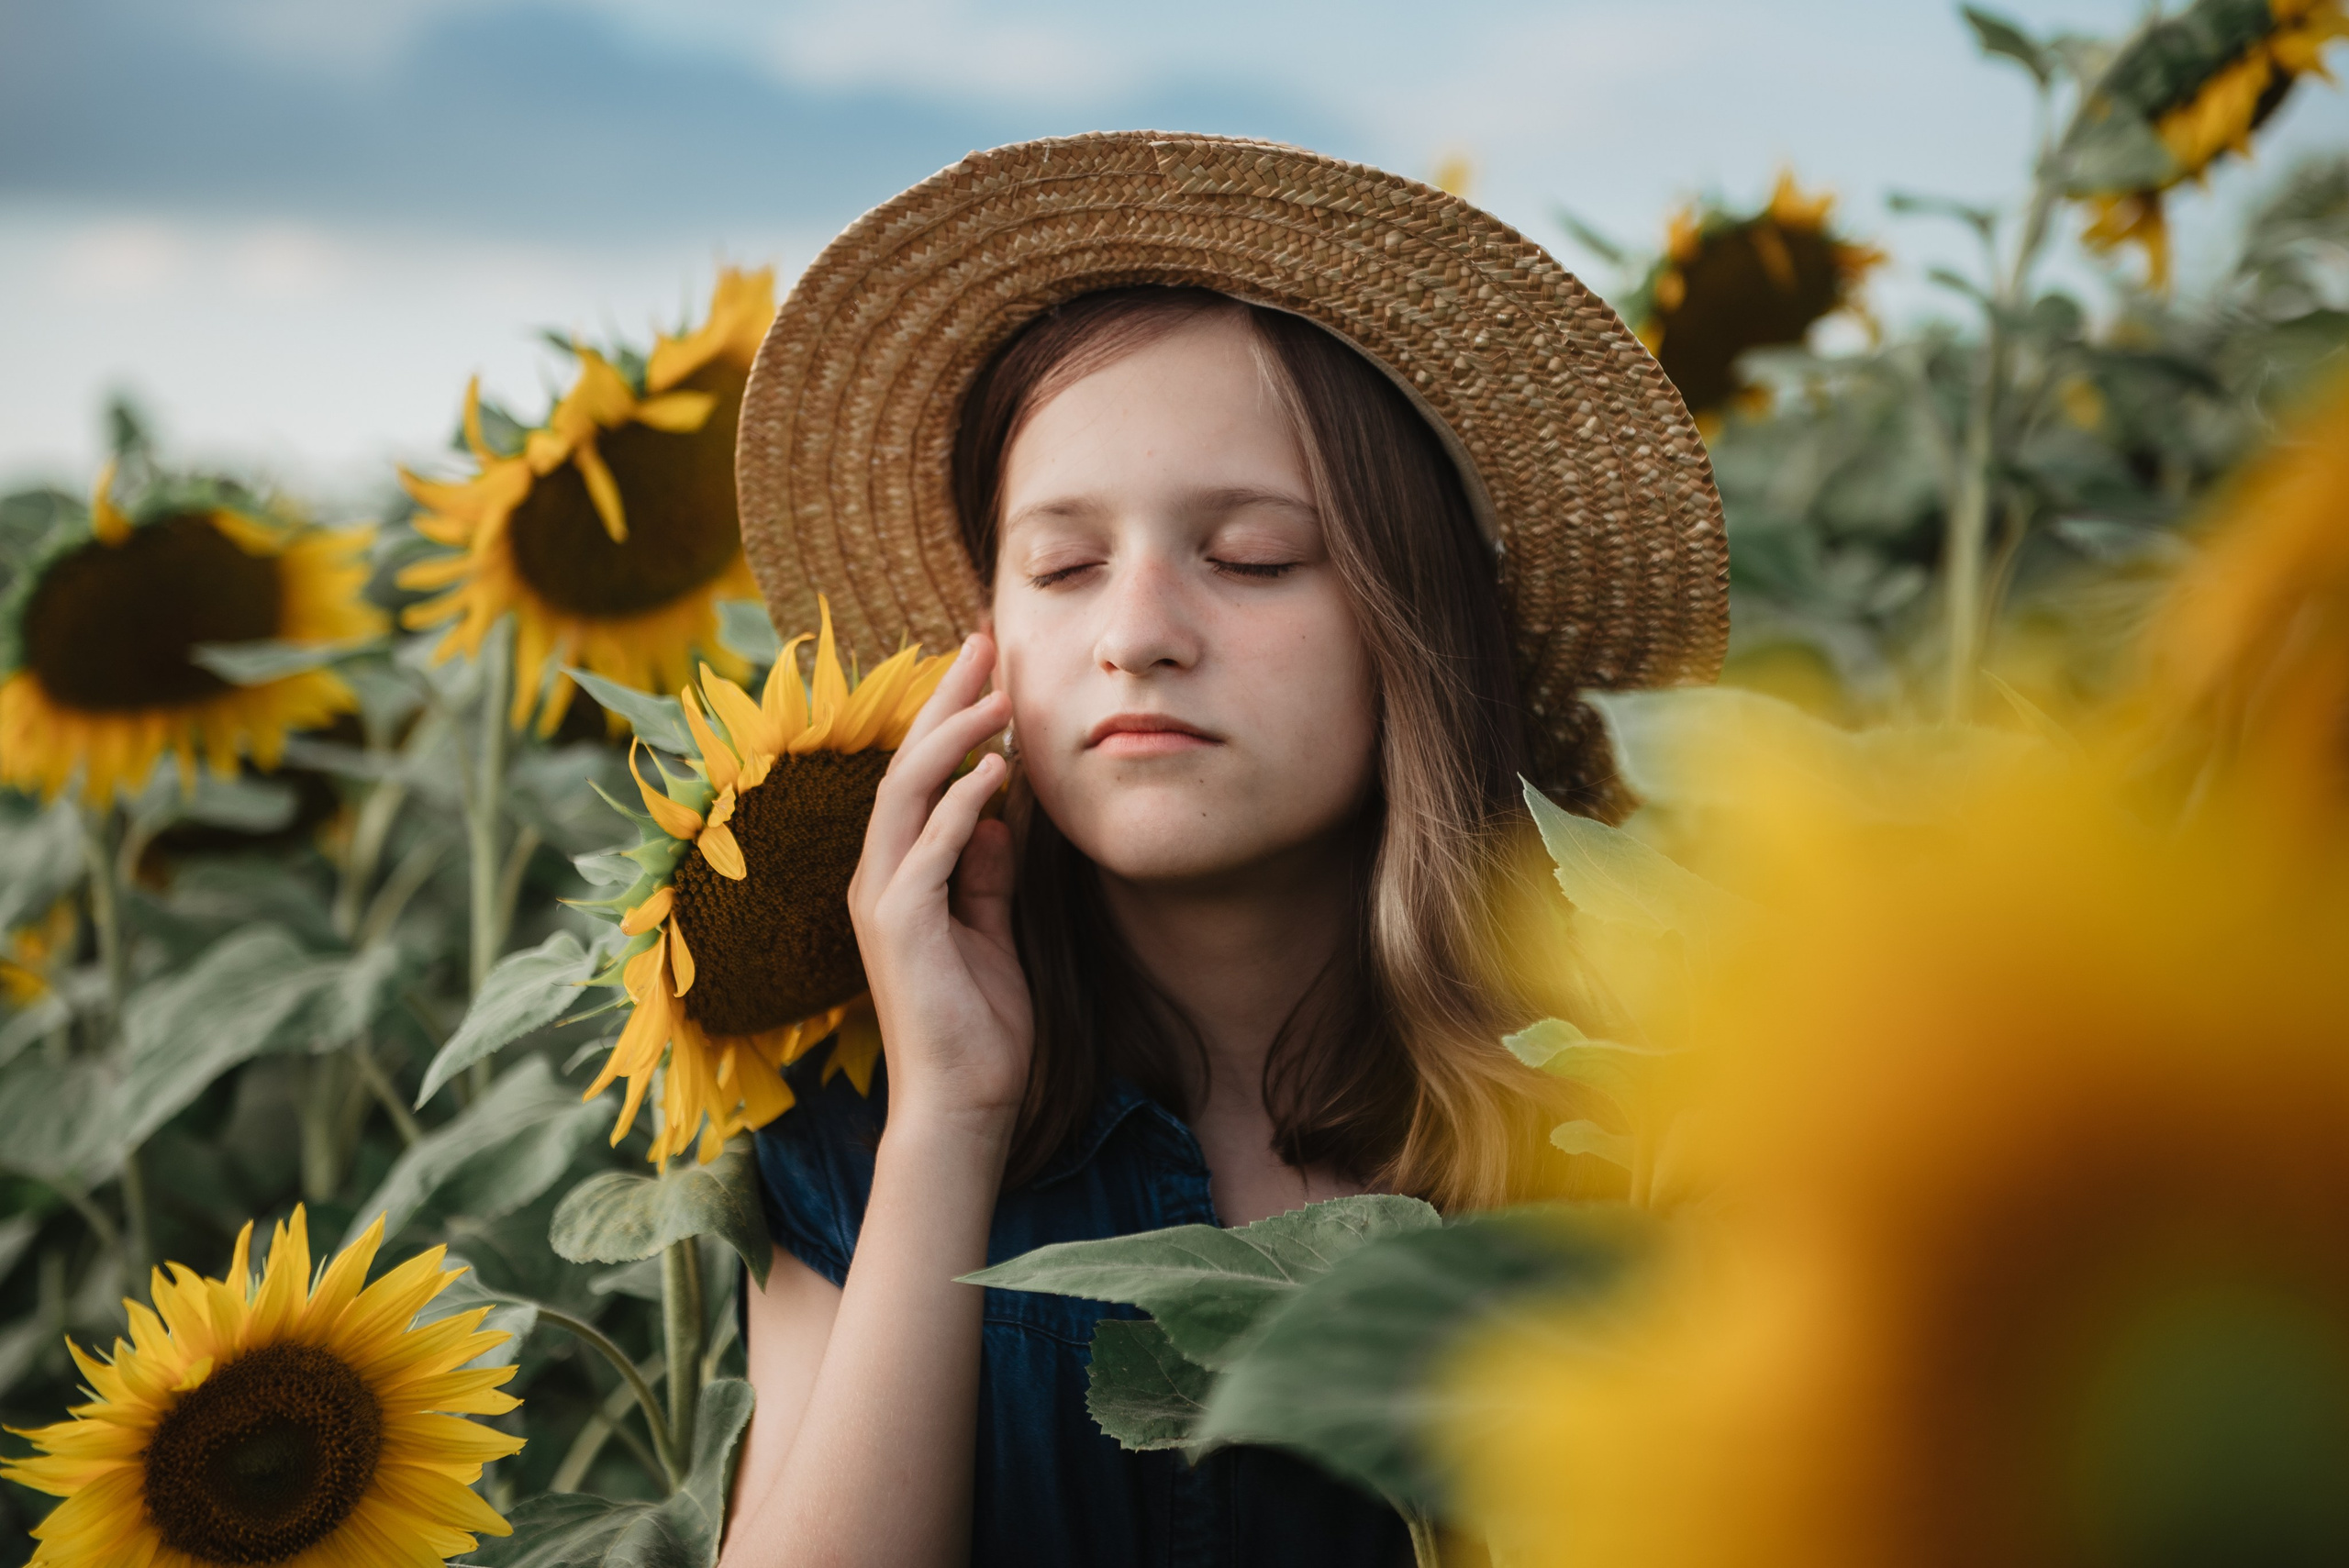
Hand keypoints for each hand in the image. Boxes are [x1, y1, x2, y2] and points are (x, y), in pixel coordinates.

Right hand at [848, 633, 1030, 1142]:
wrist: (964, 1106)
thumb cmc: (979, 1026)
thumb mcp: (992, 930)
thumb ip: (987, 873)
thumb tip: (996, 813)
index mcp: (898, 875)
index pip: (919, 777)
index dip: (949, 717)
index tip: (988, 668)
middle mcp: (879, 877)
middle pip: (903, 767)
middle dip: (943, 700)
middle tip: (982, 642)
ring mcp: (883, 900)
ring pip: (905, 795)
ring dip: (951, 738)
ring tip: (997, 693)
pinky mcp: (900, 929)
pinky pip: (928, 850)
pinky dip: (960, 806)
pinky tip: (995, 771)